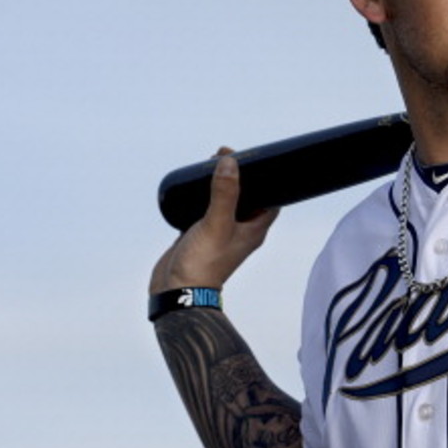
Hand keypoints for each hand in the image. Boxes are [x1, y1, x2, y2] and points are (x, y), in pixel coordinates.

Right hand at [149, 148, 278, 294]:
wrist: (177, 291)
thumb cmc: (204, 263)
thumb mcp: (217, 223)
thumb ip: (224, 194)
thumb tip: (230, 163)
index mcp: (254, 229)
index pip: (271, 199)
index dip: (266, 178)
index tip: (255, 159)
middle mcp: (240, 230)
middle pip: (247, 196)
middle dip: (240, 176)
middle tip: (227, 156)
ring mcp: (220, 232)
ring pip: (224, 201)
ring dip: (220, 184)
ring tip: (211, 163)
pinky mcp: (200, 233)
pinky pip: (205, 209)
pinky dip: (202, 196)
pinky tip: (194, 184)